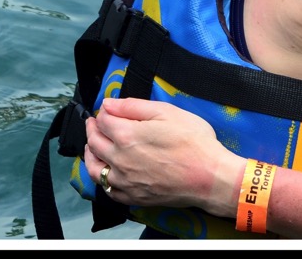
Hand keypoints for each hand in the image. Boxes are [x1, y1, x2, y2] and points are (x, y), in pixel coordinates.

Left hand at [83, 96, 241, 217]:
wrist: (211, 178)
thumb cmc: (194, 142)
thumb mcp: (166, 112)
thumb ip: (133, 106)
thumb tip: (109, 103)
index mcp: (126, 135)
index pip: (102, 120)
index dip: (103, 112)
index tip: (107, 110)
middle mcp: (120, 159)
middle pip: (94, 142)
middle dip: (92, 129)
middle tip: (94, 123)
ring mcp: (126, 181)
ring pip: (95, 169)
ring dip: (90, 155)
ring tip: (92, 146)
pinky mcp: (135, 197)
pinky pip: (109, 191)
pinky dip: (102, 180)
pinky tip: (106, 173)